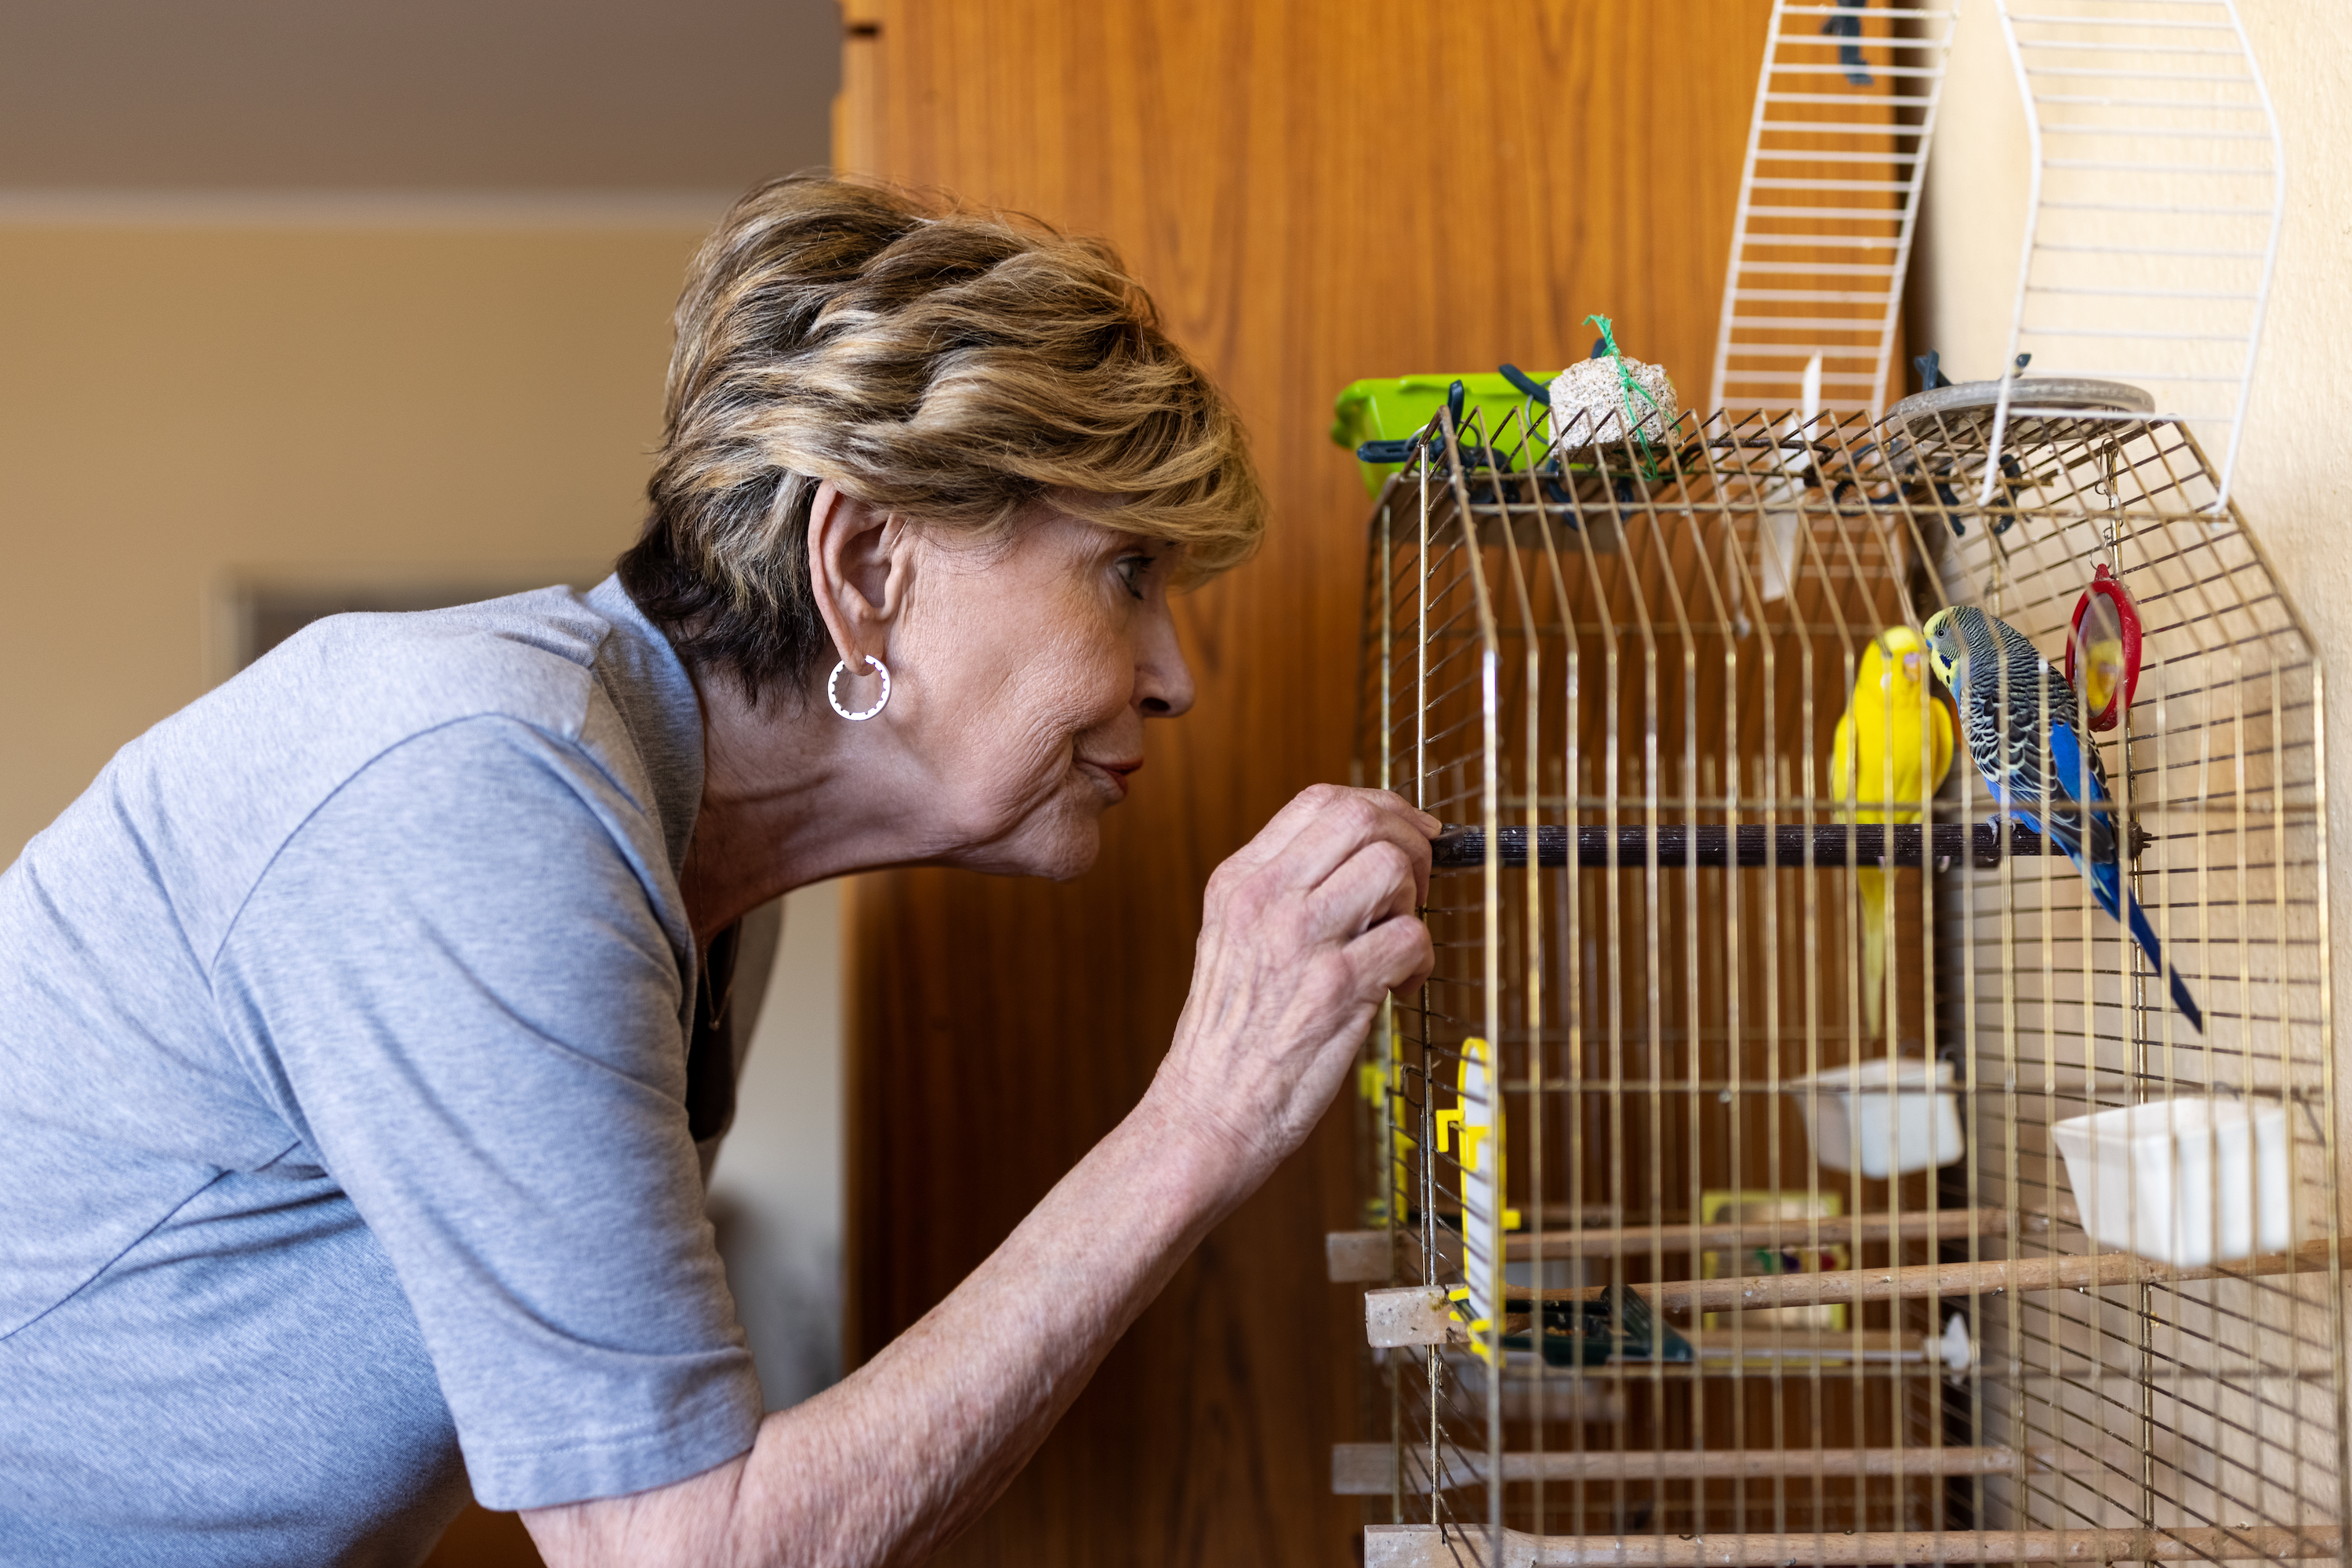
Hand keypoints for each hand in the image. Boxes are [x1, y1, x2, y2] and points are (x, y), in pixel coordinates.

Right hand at [1148, 784, 1436, 1190]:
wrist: (1206, 1112)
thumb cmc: (1228, 1037)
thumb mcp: (1232, 938)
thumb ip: (1284, 891)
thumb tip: (1361, 856)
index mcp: (1239, 881)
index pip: (1321, 801)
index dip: (1382, 807)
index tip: (1407, 833)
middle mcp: (1266, 900)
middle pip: (1363, 818)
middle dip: (1409, 842)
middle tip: (1417, 884)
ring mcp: (1301, 940)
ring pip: (1392, 869)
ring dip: (1415, 903)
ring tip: (1397, 942)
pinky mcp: (1338, 988)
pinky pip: (1412, 939)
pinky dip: (1420, 963)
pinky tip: (1398, 988)